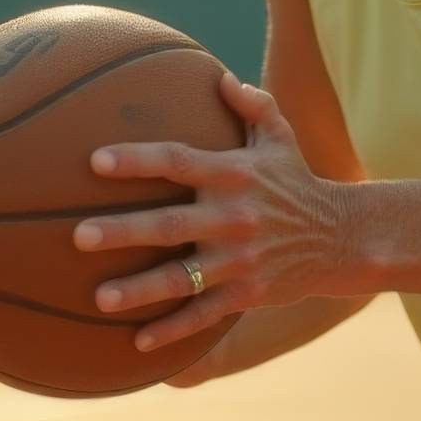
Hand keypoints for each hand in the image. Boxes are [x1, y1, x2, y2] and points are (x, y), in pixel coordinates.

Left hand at [76, 73, 357, 353]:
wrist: (342, 237)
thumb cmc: (298, 183)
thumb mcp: (280, 138)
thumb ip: (252, 106)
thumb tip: (221, 77)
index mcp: (232, 174)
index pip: (176, 162)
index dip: (136, 161)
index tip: (95, 162)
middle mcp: (232, 217)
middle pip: (168, 225)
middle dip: (122, 231)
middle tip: (78, 236)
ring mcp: (239, 260)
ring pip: (181, 277)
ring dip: (138, 289)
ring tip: (99, 299)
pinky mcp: (246, 294)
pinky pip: (203, 315)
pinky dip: (172, 331)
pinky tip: (137, 343)